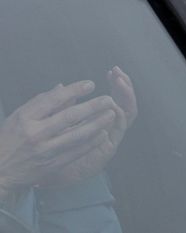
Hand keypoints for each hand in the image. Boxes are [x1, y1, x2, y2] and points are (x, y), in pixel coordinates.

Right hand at [0, 81, 119, 194]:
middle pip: (69, 116)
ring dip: (97, 124)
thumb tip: (62, 87)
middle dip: (92, 106)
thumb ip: (40, 103)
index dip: (74, 90)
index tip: (90, 84)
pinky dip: (92, 142)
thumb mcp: (18, 118)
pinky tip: (103, 134)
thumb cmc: (9, 140)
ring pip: (77, 135)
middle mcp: (35, 134)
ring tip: (111, 114)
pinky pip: (77, 152)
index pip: (53, 100)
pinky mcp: (52, 165)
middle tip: (108, 99)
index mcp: (25, 118)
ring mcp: (44, 151)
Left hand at [43, 68, 138, 187]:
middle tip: (118, 72)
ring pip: (127, 113)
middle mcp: (108, 128)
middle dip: (123, 86)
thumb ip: (59, 107)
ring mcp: (111, 137)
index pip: (114, 98)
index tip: (112, 72)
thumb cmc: (47, 154)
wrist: (46, 180)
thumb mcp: (52, 127)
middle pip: (124, 102)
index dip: (116, 85)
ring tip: (121, 82)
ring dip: (126, 97)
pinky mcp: (109, 148)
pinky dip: (121, 115)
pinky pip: (120, 129)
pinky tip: (116, 104)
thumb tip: (59, 86)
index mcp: (96, 122)